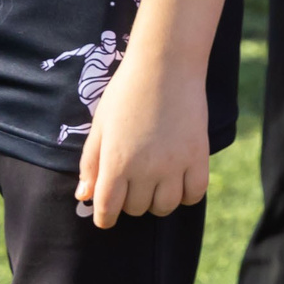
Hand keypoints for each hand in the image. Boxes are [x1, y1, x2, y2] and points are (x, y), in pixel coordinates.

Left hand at [74, 46, 211, 228]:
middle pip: (137, 208)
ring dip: (157, 202)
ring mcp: (175, 164)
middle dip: (130, 202)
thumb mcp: (100, 126)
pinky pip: (195, 194)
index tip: (107, 215)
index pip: (108, 209)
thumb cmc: (127, 92)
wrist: (166, 66)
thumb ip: (91, 163)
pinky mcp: (198, 156)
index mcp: (116, 162)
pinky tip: (179, 182)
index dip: (105, 217)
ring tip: (155, 184)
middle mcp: (145, 169)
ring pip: (166, 207)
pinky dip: (186, 195)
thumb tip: (84, 195)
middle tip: (132, 183)